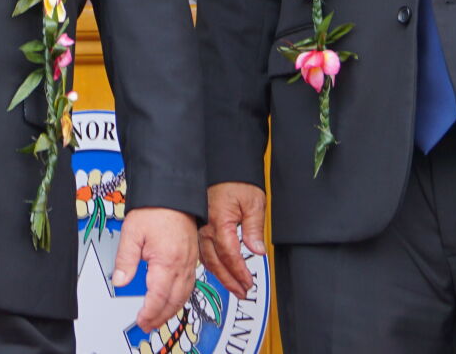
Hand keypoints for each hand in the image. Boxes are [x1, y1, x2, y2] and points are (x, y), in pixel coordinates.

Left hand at [114, 206, 199, 332]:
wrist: (173, 192)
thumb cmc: (155, 208)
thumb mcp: (132, 232)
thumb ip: (126, 259)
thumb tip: (120, 281)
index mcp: (167, 260)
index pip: (159, 296)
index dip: (150, 312)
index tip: (140, 320)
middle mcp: (182, 264)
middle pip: (174, 301)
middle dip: (160, 317)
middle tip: (147, 325)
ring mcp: (190, 261)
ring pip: (184, 295)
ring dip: (171, 310)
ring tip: (158, 318)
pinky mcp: (192, 257)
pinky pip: (189, 285)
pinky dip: (180, 298)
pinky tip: (172, 300)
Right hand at [199, 181, 265, 297]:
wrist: (223, 164)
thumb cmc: (236, 179)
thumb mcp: (253, 202)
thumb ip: (254, 228)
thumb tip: (257, 250)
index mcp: (219, 222)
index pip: (230, 255)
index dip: (239, 272)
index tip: (249, 283)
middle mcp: (206, 227)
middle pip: (216, 262)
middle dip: (230, 280)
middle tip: (243, 292)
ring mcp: (200, 227)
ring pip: (206, 258)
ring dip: (220, 275)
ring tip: (233, 287)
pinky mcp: (198, 225)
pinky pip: (201, 250)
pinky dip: (210, 264)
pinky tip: (216, 270)